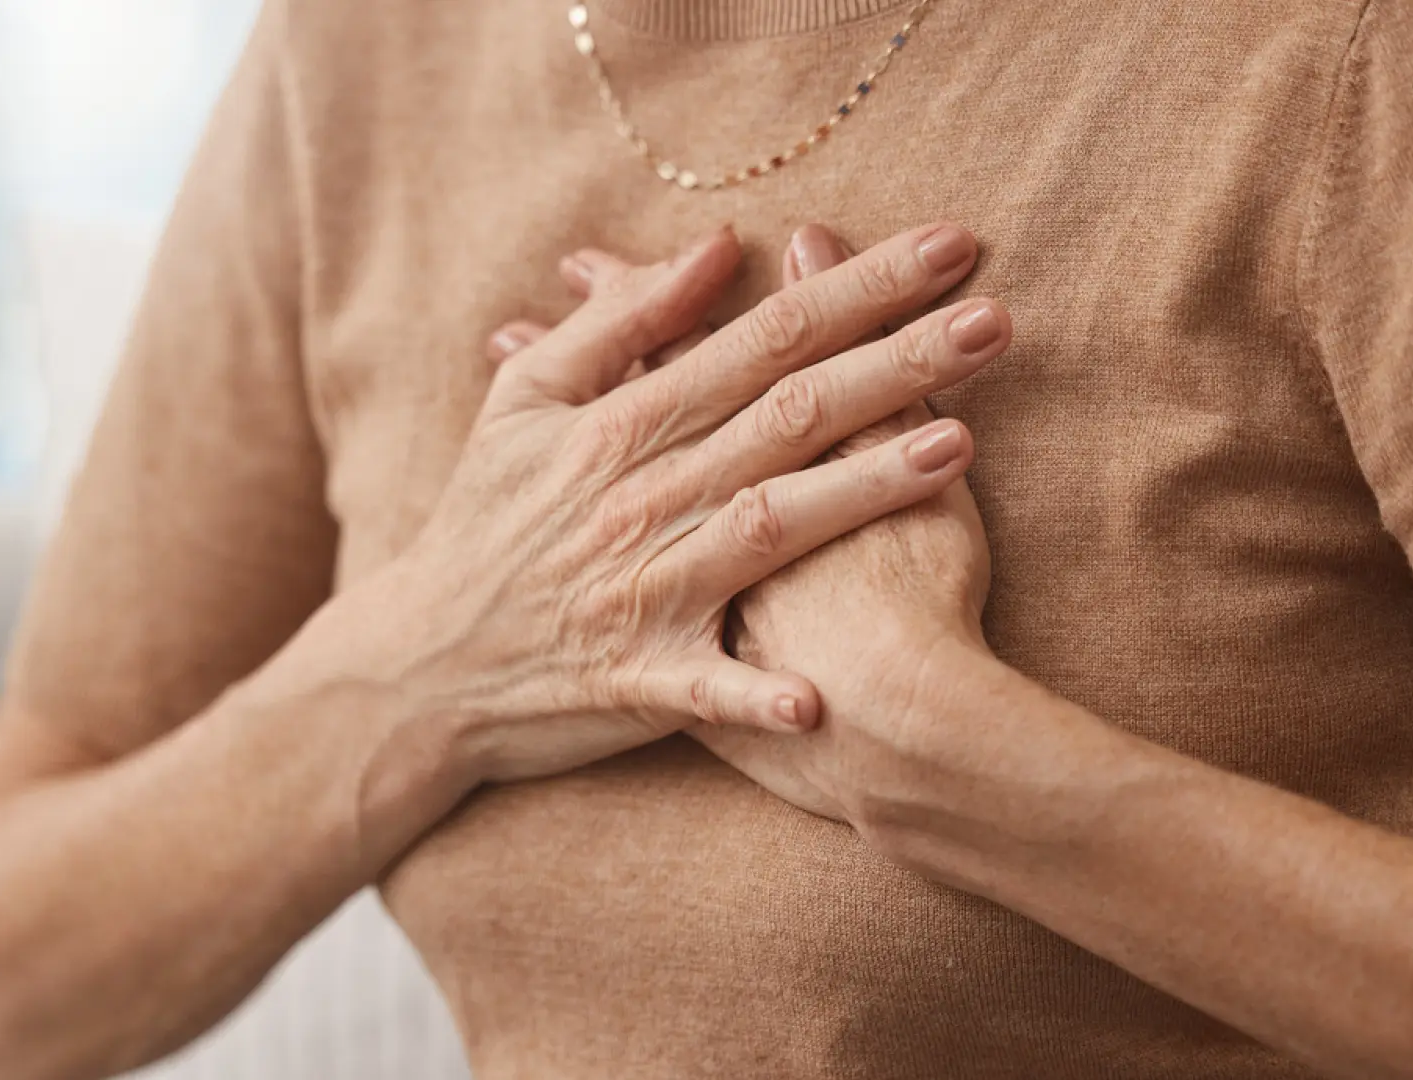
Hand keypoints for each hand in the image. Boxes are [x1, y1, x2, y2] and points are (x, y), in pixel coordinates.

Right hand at [491, 226, 1001, 823]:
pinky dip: (755, 694)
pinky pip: (708, 688)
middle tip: (996, 320)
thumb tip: (714, 248)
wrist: (416, 661)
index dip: (857, 289)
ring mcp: (645, 588)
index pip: (762, 337)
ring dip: (863, 490)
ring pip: (771, 524)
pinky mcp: (639, 678)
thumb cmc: (481, 524)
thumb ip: (615, 320)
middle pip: (788, 415)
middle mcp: (643, 497)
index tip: (948, 249)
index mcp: (620, 423)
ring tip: (957, 446)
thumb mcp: (522, 400)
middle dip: (898, 362)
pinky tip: (817, 700)